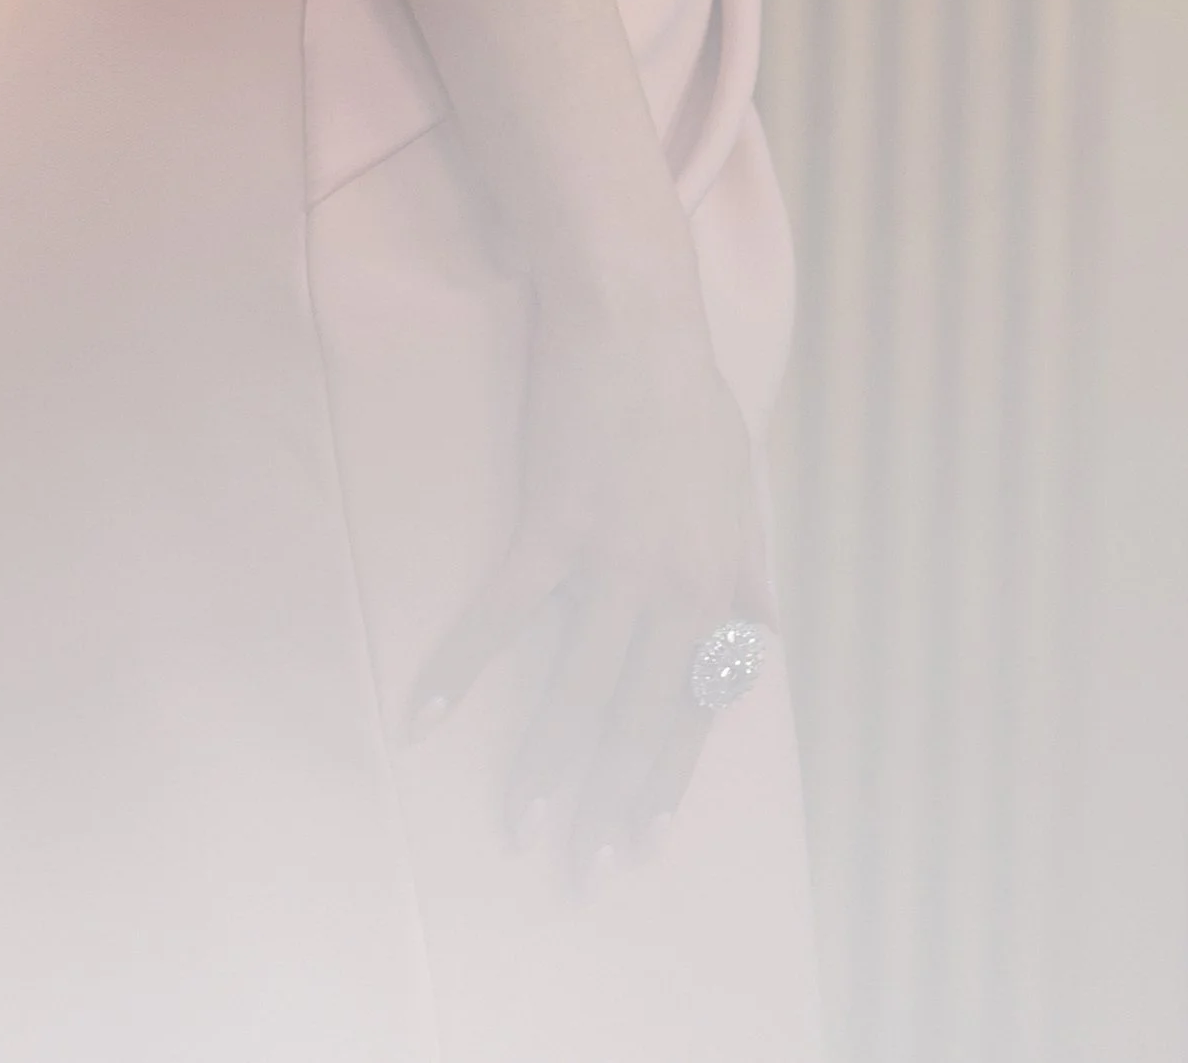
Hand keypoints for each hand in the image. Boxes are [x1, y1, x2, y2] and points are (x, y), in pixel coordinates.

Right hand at [405, 285, 770, 872]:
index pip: (694, 710)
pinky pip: (503, 616)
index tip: (643, 839)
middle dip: (609, 805)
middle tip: (579, 872)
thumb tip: (763, 633)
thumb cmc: (686, 396)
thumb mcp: (742, 488)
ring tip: (519, 828)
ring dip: (544, 770)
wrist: (634, 316)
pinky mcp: (551, 526)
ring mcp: (610, 561)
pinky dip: (461, 669)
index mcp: (717, 586)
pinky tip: (424, 716)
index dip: (667, 780)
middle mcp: (672, 588)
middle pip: (636, 721)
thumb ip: (749, 571)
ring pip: (576, 692)